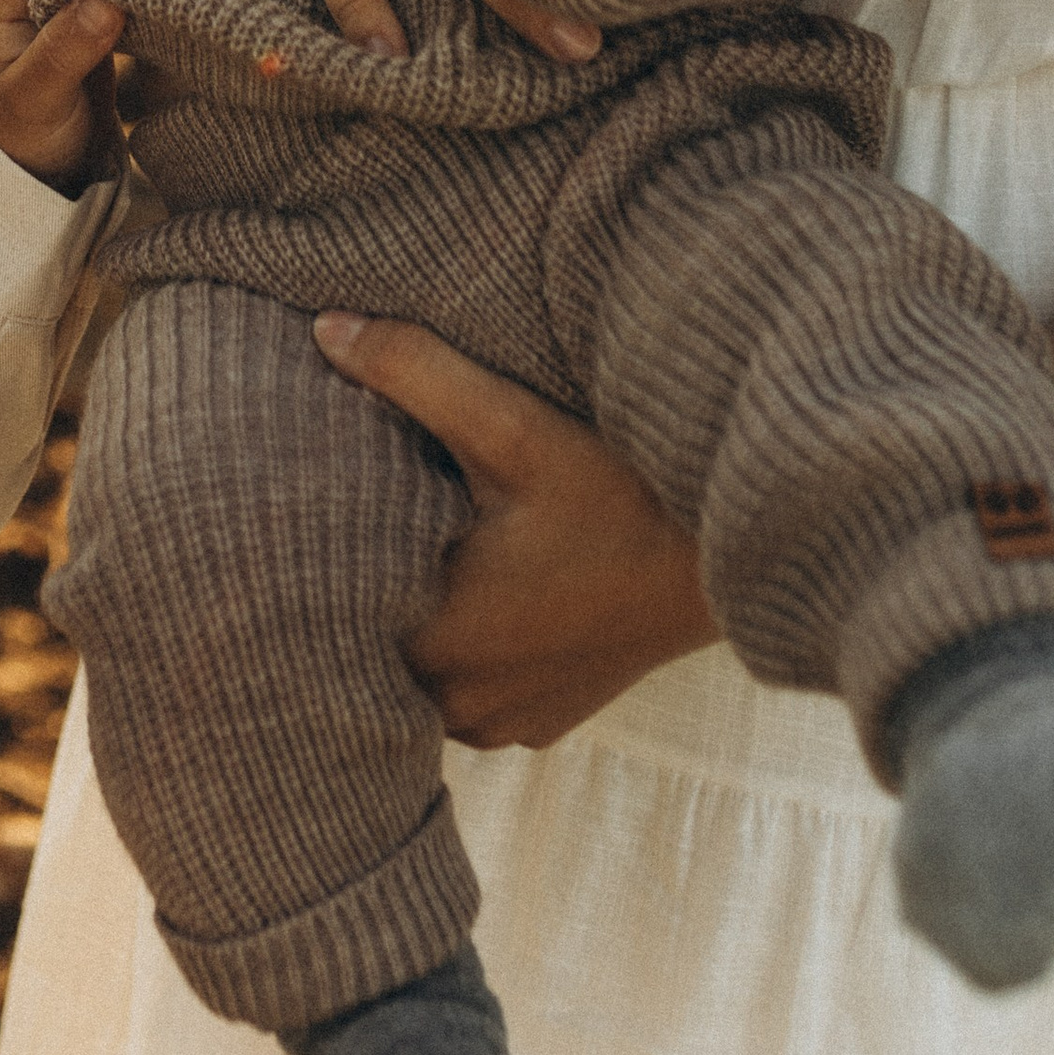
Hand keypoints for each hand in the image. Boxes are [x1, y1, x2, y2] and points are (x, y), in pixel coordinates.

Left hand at [316, 313, 714, 745]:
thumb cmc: (624, 496)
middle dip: (363, 582)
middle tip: (363, 513)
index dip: (317, 551)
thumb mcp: (515, 426)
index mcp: (438, 639)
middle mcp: (461, 703)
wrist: (737, 559)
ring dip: (417, 623)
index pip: (328, 606)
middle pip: (371, 643)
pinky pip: (468, 694)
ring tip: (421, 549)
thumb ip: (413, 373)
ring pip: (418, 674)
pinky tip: (477, 592)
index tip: (316, 502)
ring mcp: (502, 724)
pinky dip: (463, 652)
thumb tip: (325, 329)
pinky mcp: (538, 725)